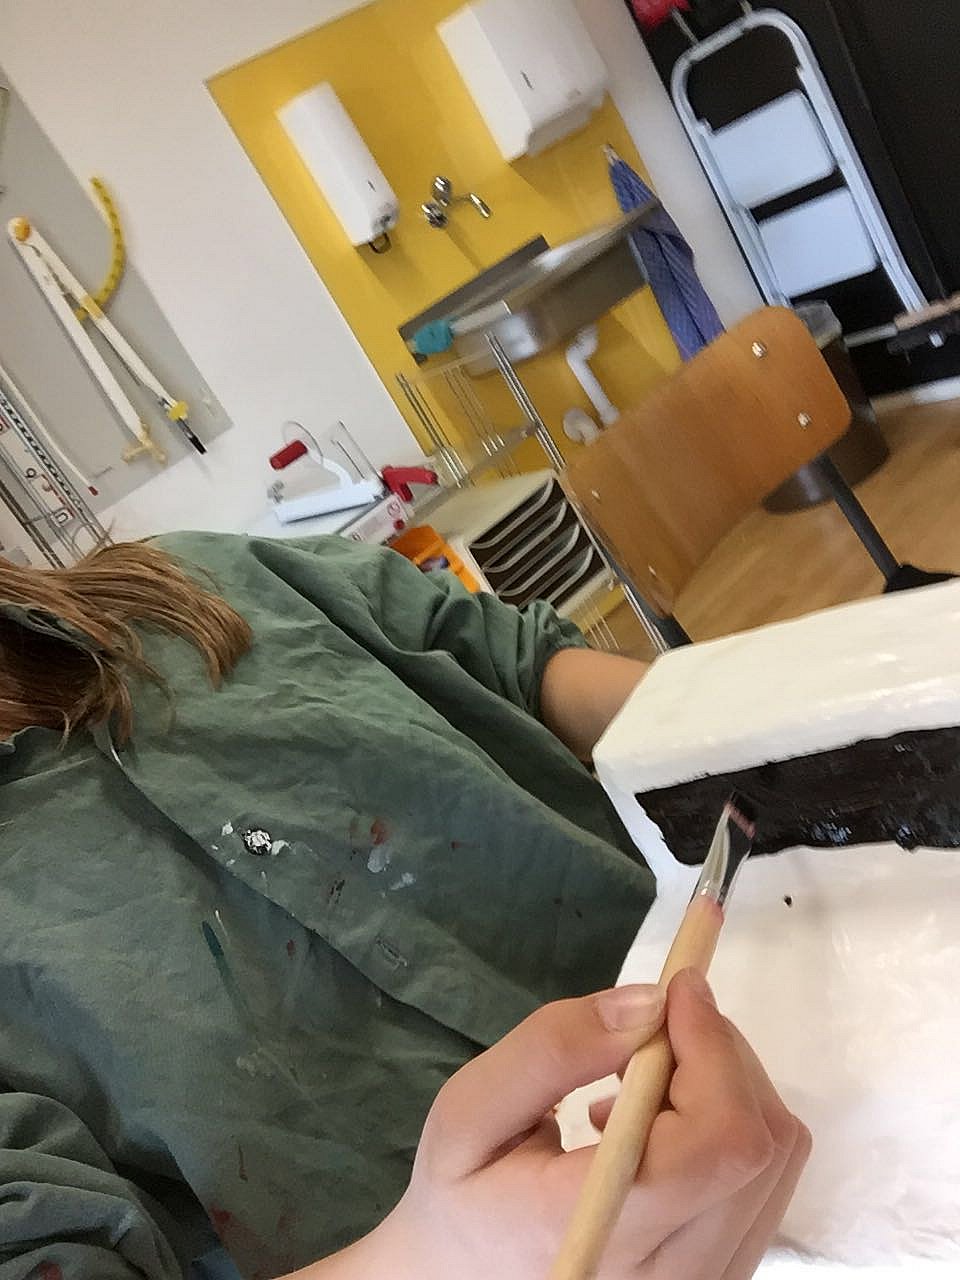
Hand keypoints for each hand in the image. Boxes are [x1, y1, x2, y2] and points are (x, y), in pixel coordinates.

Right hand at [295, 971, 808, 1279]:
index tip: (677, 987)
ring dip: (726, 1083)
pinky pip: (766, 1182)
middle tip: (647, 1025)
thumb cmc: (463, 1195)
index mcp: (602, 1229)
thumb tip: (649, 1003)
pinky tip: (660, 1121)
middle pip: (758, 1140)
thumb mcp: (470, 1109)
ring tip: (642, 1077)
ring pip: (777, 1158)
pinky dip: (729, 1123)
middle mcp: (671, 1273)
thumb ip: (551, 1049)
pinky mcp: (723, 1274)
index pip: (717, 1140)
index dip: (712, 1047)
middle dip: (717, 1050)